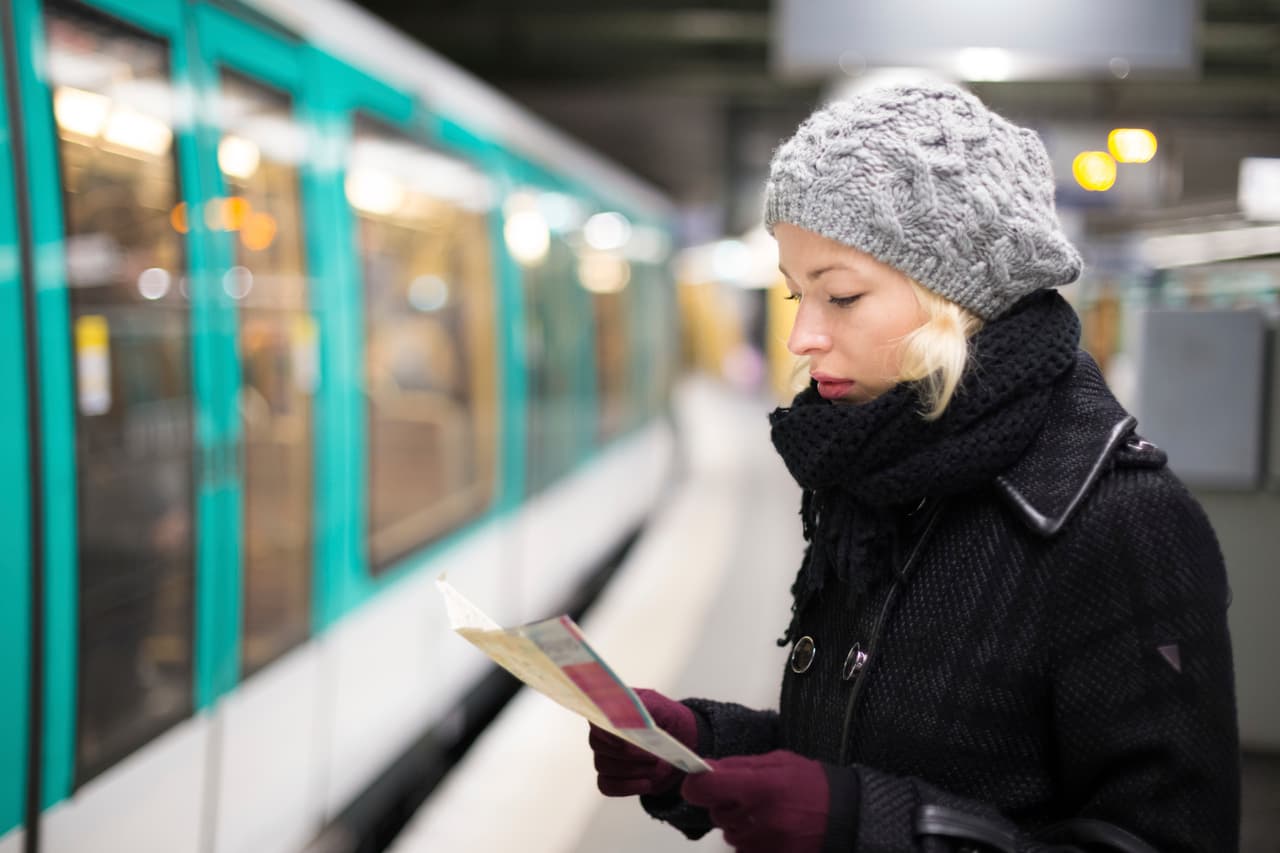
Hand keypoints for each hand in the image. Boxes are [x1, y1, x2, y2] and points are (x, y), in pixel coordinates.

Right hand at [588, 688, 697, 796]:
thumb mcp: (662, 708)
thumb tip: (629, 714)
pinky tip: (647, 783)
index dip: (606, 730)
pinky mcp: (610, 777)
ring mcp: (605, 755)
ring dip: (632, 769)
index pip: (597, 718)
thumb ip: (643, 708)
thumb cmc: (669, 720)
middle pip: (598, 745)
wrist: (682, 744)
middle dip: (628, 753)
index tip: (622, 740)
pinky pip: (606, 785)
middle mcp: (603, 732)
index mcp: (612, 708)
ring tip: (655, 767)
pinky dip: (628, 786)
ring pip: (603, 766)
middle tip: (653, 756)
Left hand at [680, 750, 828, 852]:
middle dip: (725, 803)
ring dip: (739, 823)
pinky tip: (769, 831)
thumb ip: (739, 766)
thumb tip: (704, 768)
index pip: (706, 788)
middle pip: (716, 813)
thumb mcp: (778, 762)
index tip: (698, 780)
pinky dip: (750, 841)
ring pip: (729, 834)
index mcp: (761, 786)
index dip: (696, 784)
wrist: (847, 816)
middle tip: (749, 796)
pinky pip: (743, 851)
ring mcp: (765, 843)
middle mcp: (761, 818)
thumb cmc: (812, 783)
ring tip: (766, 813)